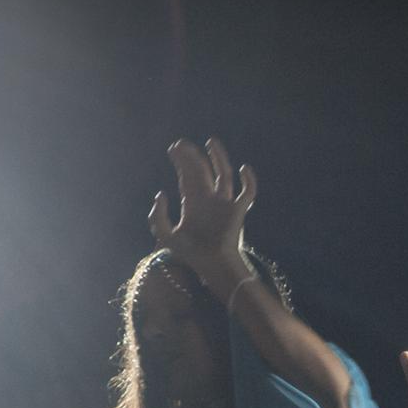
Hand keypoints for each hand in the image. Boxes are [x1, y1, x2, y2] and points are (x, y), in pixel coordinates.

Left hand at [147, 138, 256, 283]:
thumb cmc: (190, 254)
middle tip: (181, 143)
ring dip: (218, 158)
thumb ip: (157, 216)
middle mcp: (209, 200)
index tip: (173, 148)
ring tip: (210, 142)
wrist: (211, 265)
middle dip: (191, 157)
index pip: (187, 176)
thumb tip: (161, 194)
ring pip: (224, 175)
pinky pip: (247, 193)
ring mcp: (225, 204)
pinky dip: (249, 181)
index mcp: (193, 204)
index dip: (180, 161)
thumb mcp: (165, 235)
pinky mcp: (238, 211)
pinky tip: (244, 169)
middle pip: (202, 171)